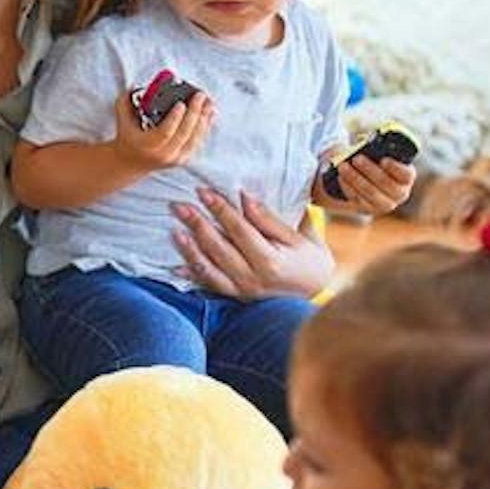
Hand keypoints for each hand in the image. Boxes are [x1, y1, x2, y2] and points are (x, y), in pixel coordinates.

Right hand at [113, 90, 213, 177]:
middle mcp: (163, 154)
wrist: (130, 162)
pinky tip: (210, 114)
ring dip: (204, 119)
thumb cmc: (128, 138)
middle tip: (200, 96)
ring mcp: (175, 158)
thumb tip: (135, 86)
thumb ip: (125, 102)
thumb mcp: (122, 119)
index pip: (165, 132)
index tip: (181, 104)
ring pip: (194, 138)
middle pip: (184, 134)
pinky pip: (197, 142)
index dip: (175, 118)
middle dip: (195, 113)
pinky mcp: (183, 159)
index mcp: (147, 145)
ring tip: (209, 103)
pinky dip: (205, 127)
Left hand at [173, 188, 335, 299]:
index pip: (239, 230)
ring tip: (174, 230)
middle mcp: (253, 278)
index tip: (203, 191)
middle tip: (178, 205)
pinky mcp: (237, 297)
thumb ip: (269, 219)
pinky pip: (210, 286)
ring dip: (189, 250)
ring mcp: (243, 291)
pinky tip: (175, 267)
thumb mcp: (298, 235)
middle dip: (197, 225)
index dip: (220, 209)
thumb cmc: (309, 257)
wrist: (316, 289)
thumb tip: (244, 197)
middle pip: (219, 248)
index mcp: (270, 261)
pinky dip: (192, 276)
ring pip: (210, 269)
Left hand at [321, 149, 416, 216]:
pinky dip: (348, 187)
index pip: (406, 175)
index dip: (396, 168)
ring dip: (355, 178)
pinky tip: (341, 178)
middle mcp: (399, 193)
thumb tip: (362, 141)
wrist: (365, 178)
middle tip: (356, 158)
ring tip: (343, 166)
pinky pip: (358, 199)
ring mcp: (384, 204)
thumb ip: (376, 147)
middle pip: (386, 183)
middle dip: (370, 170)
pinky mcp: (368, 209)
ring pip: (370, 192)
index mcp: (406, 177)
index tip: (383, 160)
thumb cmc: (375, 160)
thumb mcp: (379, 152)